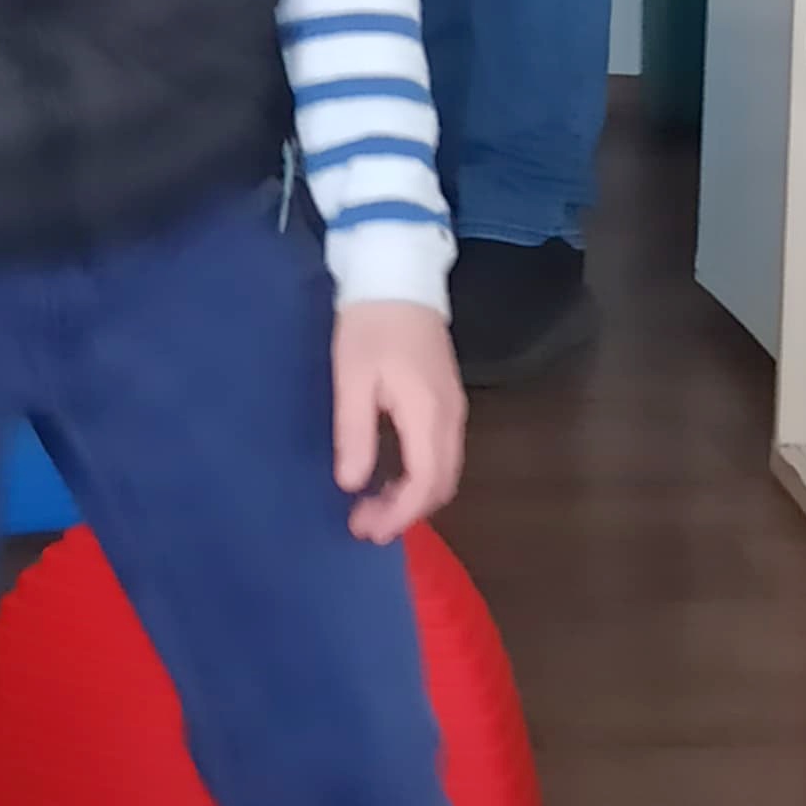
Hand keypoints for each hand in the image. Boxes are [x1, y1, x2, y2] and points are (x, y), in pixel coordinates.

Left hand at [332, 298, 466, 542]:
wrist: (399, 277)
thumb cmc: (370, 325)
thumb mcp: (352, 379)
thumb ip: (355, 433)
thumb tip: (351, 483)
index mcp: (428, 414)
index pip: (424, 483)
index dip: (398, 514)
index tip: (365, 528)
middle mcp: (450, 418)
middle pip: (441, 484)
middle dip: (406, 513)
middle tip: (365, 525)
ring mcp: (454, 409)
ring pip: (444, 471)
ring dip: (414, 497)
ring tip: (374, 509)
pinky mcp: (448, 400)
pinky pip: (442, 453)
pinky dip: (420, 476)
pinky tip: (390, 477)